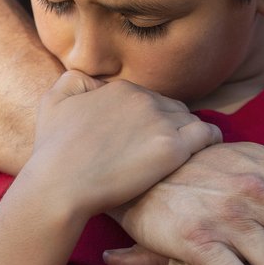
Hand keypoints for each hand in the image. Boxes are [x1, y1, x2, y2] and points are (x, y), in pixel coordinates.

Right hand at [24, 71, 221, 215]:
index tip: (146, 135)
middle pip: (172, 107)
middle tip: (165, 146)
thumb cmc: (53, 151)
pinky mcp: (172, 149)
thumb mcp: (53, 100)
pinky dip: (211, 138)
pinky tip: (210, 147)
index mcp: (121, 88)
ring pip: (190, 120)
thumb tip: (96, 82)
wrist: (59, 185)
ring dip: (189, 132)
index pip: (149, 97)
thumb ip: (75, 79)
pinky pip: (207, 134)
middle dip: (170, 124)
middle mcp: (144, 99)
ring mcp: (160, 123)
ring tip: (189, 150)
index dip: (150, 116)